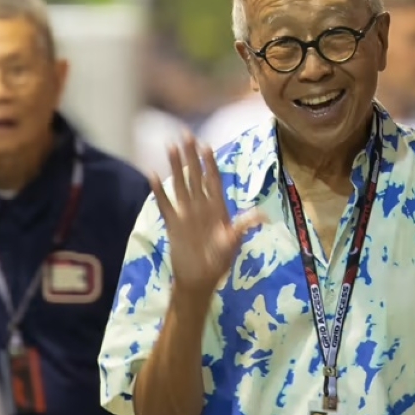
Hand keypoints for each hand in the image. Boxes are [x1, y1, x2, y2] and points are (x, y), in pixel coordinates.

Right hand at [151, 135, 264, 297]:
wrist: (200, 280)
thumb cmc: (219, 262)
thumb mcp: (233, 243)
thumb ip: (243, 227)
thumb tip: (262, 216)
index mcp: (217, 208)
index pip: (213, 180)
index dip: (210, 163)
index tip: (206, 145)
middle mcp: (201, 207)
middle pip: (195, 176)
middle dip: (190, 156)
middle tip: (185, 134)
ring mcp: (186, 214)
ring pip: (179, 184)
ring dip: (175, 166)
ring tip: (170, 146)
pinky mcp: (173, 224)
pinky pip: (164, 204)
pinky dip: (159, 191)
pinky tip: (152, 175)